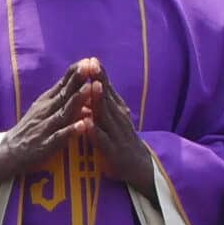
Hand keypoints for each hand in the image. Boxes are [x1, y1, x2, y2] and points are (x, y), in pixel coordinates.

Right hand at [0, 64, 94, 178]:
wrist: (8, 153)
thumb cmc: (31, 129)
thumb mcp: (43, 109)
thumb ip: (61, 97)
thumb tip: (81, 83)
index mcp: (47, 102)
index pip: (62, 83)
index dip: (75, 72)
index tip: (88, 60)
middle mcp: (46, 111)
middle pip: (64, 94)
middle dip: (77, 80)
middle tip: (89, 66)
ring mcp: (45, 128)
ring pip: (63, 113)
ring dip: (76, 101)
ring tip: (88, 90)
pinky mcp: (45, 145)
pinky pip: (59, 137)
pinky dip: (70, 131)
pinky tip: (82, 126)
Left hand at [79, 75, 157, 194]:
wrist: (137, 166)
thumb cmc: (121, 138)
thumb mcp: (114, 117)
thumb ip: (104, 101)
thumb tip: (92, 82)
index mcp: (117, 109)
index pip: (108, 88)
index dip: (100, 74)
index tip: (92, 59)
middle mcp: (118, 118)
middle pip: (107, 96)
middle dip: (99, 80)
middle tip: (92, 64)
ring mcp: (116, 133)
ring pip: (106, 115)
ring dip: (99, 100)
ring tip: (92, 86)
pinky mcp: (112, 150)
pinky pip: (102, 140)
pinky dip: (94, 131)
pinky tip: (86, 124)